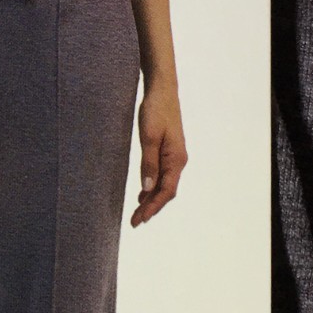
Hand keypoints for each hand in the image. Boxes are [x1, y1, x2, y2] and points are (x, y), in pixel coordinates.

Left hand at [131, 79, 186, 225]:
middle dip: (151, 208)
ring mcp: (174, 156)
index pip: (166, 191)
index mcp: (176, 159)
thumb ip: (148, 164)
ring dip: (151, 199)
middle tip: (134, 222)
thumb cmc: (156, 110)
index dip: (153, 207)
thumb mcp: (148, 137)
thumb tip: (147, 189)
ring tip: (137, 213)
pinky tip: (143, 194)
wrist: (162, 90)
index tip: (140, 219)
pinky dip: (152, 187)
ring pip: (164, 185)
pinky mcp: (168, 151)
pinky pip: (162, 175)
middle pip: (166, 192)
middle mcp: (178, 161)